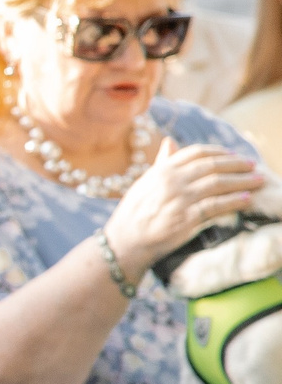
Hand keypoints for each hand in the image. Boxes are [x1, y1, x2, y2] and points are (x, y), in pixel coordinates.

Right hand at [105, 138, 268, 268]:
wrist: (125, 241)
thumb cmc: (134, 213)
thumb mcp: (144, 182)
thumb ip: (161, 163)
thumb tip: (170, 141)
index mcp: (162, 170)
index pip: (197, 153)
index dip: (219, 152)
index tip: (234, 154)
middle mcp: (172, 181)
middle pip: (212, 166)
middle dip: (236, 165)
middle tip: (253, 166)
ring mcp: (180, 199)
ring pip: (218, 184)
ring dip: (242, 181)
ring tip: (258, 181)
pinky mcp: (187, 218)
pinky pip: (217, 206)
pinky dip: (234, 201)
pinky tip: (247, 199)